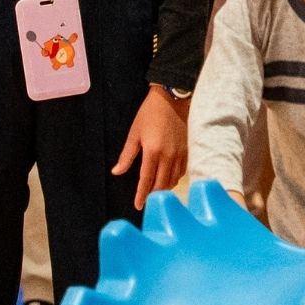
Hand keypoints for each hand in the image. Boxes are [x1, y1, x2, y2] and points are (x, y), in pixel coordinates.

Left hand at [114, 88, 187, 209]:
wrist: (172, 99)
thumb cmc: (149, 114)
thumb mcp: (134, 133)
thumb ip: (127, 156)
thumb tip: (116, 172)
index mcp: (153, 152)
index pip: (146, 180)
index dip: (141, 195)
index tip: (138, 206)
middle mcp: (168, 156)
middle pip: (162, 184)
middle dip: (154, 195)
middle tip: (147, 201)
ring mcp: (180, 154)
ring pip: (173, 180)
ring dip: (164, 188)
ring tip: (156, 192)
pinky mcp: (188, 150)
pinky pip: (182, 171)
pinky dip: (175, 179)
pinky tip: (169, 179)